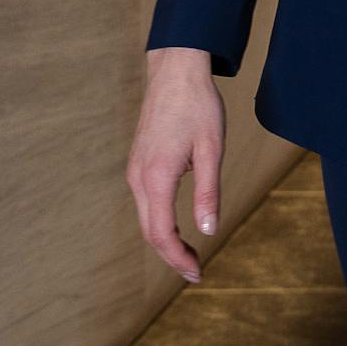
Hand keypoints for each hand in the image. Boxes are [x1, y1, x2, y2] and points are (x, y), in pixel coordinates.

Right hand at [127, 47, 225, 282]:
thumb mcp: (212, 149)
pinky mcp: (138, 164)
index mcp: (156, 177)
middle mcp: (138, 178)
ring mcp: (134, 171)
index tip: (197, 273)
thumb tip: (208, 231)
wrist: (175, 72)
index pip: (161, 233)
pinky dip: (159, 222)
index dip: (178, 258)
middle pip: (149, 231)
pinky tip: (178, 226)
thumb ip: (208, 192)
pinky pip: (146, 202)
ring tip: (190, 254)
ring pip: (146, 218)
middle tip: (196, 272)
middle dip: (171, 255)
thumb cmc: (198, 107)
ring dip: (165, 240)